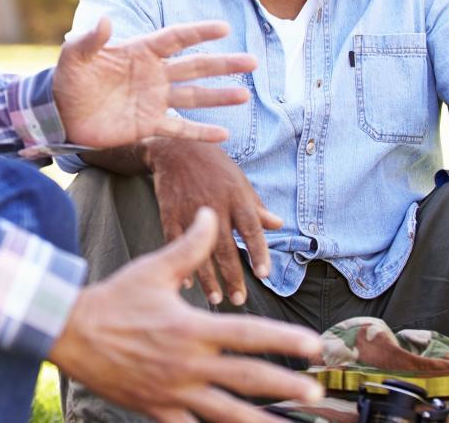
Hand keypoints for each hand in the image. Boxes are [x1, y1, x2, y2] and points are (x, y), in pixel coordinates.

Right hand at [49, 208, 323, 422]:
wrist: (69, 331)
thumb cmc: (115, 298)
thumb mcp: (154, 268)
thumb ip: (190, 246)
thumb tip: (211, 214)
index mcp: (192, 328)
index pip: (250, 334)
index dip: (285, 340)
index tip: (315, 345)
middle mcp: (187, 363)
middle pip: (247, 378)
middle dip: (286, 385)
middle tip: (316, 391)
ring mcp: (173, 391)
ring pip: (226, 413)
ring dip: (261, 422)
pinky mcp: (156, 410)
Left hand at [54, 18, 257, 146]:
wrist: (60, 113)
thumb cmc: (68, 79)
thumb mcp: (74, 56)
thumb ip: (90, 40)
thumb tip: (105, 21)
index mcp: (140, 52)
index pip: (176, 39)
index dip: (199, 33)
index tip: (224, 28)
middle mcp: (154, 75)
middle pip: (195, 66)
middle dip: (223, 64)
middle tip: (251, 61)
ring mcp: (154, 100)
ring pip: (194, 97)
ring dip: (219, 96)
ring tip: (244, 94)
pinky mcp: (148, 125)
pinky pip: (180, 128)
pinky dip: (201, 132)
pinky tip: (224, 135)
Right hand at [147, 138, 281, 306]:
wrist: (177, 147)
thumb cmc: (215, 166)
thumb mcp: (240, 181)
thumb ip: (257, 207)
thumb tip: (279, 224)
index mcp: (237, 197)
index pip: (252, 228)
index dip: (258, 251)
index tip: (264, 274)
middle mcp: (215, 205)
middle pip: (226, 246)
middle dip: (233, 276)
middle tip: (239, 299)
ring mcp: (190, 210)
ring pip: (200, 250)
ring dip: (209, 278)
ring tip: (217, 299)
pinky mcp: (169, 213)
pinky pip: (176, 243)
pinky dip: (182, 263)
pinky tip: (187, 285)